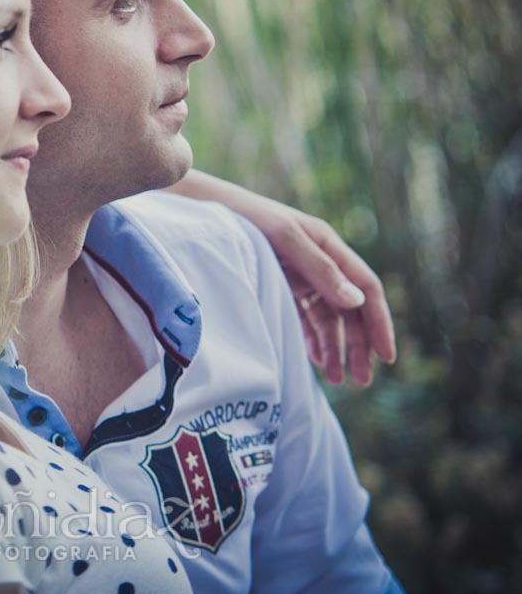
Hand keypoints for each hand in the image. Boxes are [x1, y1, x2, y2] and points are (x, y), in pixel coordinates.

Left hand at [166, 172, 396, 384]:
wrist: (207, 212)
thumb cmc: (247, 218)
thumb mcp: (283, 238)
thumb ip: (319, 268)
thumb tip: (356, 300)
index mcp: (329, 246)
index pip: (367, 288)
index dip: (379, 323)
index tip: (387, 357)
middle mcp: (319, 262)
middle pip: (351, 309)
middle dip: (359, 345)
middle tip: (362, 380)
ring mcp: (300, 275)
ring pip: (329, 318)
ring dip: (335, 348)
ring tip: (337, 379)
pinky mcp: (281, 286)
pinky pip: (305, 317)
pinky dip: (312, 339)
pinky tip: (316, 360)